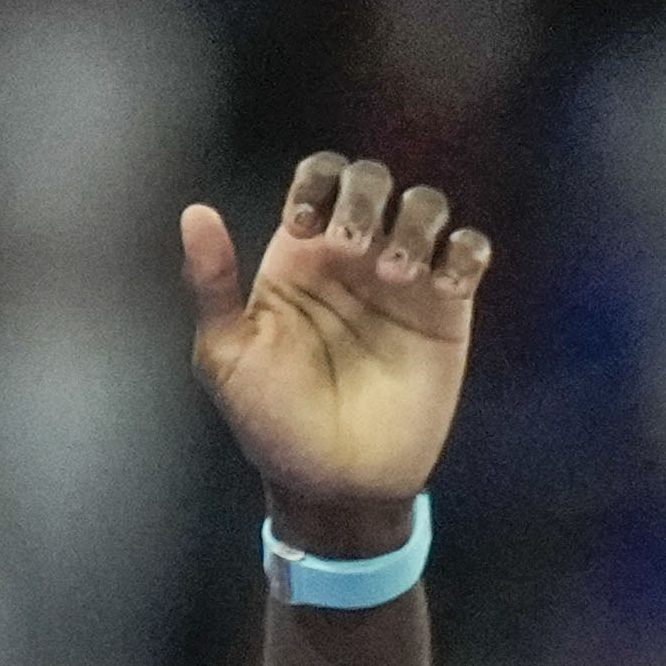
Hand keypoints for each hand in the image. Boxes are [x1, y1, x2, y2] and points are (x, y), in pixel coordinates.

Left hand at [182, 153, 490, 537]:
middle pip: (373, 180)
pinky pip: (469, 253)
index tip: (307, 228)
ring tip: (398, 274)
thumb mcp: (227, 358)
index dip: (318, 183)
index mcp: (301, 255)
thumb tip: (196, 212)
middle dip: (367, 195)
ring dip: (416, 222)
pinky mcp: (447, 313)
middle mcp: (353, 259)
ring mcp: (404, 283)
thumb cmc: (273, 425)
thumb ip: (212, 285)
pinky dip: (464, 252)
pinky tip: (443, 286)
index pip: (319, 178)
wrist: (336, 487)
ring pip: (426, 206)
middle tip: (354, 247)